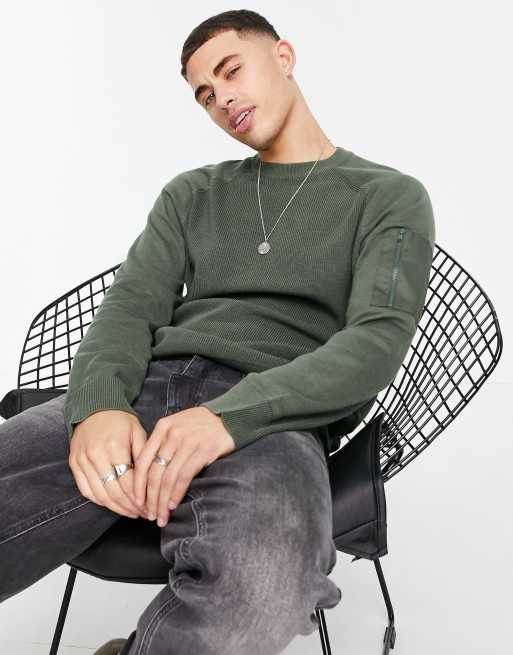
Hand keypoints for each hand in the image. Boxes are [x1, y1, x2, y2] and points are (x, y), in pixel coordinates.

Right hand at [69, 409, 149, 518]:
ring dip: (116, 507)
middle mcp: (95, 455)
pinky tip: (113, 504)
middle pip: (114, 491)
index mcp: (114, 446)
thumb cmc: (119, 420)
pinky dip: (100, 501)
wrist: (93, 408)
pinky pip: (86, 490)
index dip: (139, 497)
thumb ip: (144, 455)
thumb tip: (151, 481)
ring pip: (100, 494)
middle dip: (130, 506)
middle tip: (142, 513)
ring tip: (130, 513)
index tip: (149, 505)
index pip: (128, 480)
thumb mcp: (137, 431)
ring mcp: (82, 461)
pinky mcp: (74, 464)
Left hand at [133, 406, 235, 526]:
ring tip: (161, 516)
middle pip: (154, 473)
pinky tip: (173, 504)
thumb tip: (147, 475)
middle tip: (150, 515)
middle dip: (150, 499)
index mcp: (162, 427)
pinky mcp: (204, 450)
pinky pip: (184, 477)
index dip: (137, 485)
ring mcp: (188, 442)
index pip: (142, 461)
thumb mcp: (177, 426)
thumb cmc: (201, 425)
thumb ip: (162, 443)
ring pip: (168, 478)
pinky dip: (177, 494)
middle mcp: (172, 434)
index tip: (137, 502)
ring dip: (162, 501)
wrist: (230, 417)